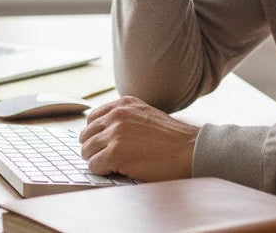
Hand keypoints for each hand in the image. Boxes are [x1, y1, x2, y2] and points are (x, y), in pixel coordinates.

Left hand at [79, 96, 198, 181]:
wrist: (189, 151)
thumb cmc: (171, 139)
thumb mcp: (145, 116)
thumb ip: (124, 118)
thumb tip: (102, 133)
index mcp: (124, 104)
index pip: (92, 119)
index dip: (96, 135)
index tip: (104, 145)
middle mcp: (117, 114)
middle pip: (86, 136)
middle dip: (94, 149)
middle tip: (108, 159)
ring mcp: (115, 133)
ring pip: (87, 152)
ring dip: (97, 161)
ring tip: (115, 166)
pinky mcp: (115, 153)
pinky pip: (93, 166)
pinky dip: (102, 172)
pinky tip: (118, 171)